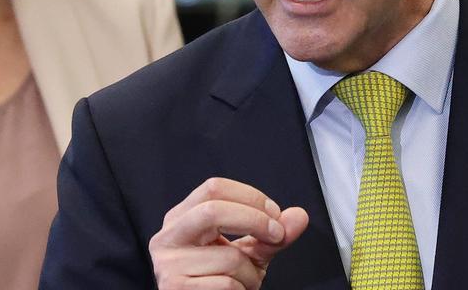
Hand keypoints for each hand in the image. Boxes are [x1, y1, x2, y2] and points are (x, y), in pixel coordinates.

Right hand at [149, 177, 309, 289]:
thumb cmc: (221, 281)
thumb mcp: (249, 253)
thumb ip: (273, 234)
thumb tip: (299, 216)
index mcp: (181, 218)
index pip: (214, 188)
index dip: (251, 197)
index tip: (275, 215)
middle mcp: (168, 238)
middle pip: (212, 210)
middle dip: (254, 221)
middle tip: (277, 235)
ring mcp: (168, 265)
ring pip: (228, 257)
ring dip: (251, 273)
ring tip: (245, 281)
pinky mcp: (175, 289)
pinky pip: (227, 284)